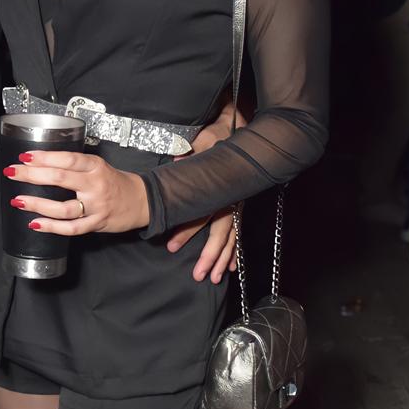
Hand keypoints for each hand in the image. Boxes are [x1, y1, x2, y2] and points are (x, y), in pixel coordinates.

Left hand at [4, 151, 149, 233]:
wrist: (141, 201)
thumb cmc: (113, 182)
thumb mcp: (97, 166)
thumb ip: (74, 165)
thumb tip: (40, 164)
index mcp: (95, 166)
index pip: (67, 159)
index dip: (44, 157)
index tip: (24, 156)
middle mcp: (95, 185)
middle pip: (61, 179)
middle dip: (33, 175)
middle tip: (12, 172)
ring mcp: (96, 206)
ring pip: (64, 208)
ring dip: (38, 204)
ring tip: (18, 200)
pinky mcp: (97, 224)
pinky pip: (71, 228)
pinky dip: (51, 227)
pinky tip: (35, 223)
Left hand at [163, 103, 241, 280]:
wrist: (236, 131)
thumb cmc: (217, 138)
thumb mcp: (205, 142)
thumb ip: (193, 154)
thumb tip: (178, 159)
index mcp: (218, 188)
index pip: (201, 214)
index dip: (187, 231)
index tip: (172, 246)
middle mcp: (229, 200)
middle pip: (219, 233)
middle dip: (210, 256)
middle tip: (198, 275)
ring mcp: (235, 205)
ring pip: (230, 237)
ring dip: (223, 259)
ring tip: (214, 277)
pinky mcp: (237, 207)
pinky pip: (237, 233)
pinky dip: (235, 250)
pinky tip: (232, 266)